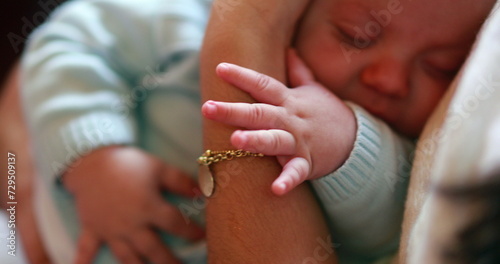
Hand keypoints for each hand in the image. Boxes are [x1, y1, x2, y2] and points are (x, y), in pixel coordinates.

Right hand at [63, 146, 203, 263]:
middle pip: (154, 249)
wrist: (90, 160)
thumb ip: (181, 181)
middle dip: (169, 262)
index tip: (203, 237)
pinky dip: (82, 261)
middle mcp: (131, 224)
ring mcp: (110, 230)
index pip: (176, 224)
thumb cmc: (128, 163)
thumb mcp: (158, 167)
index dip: (192, 232)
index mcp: (149, 207)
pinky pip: (86, 249)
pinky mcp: (92, 228)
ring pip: (127, 257)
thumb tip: (202, 191)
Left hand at [202, 49, 356, 195]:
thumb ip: (299, 71)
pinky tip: (276, 189)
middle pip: (260, 112)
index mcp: (288, 100)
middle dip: (234, 111)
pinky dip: (287, 180)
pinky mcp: (307, 163)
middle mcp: (290, 119)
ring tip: (235, 140)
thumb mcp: (314, 89)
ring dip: (256, 140)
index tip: (220, 68)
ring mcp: (299, 141)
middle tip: (208, 108)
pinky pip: (296, 172)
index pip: (263, 85)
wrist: (355, 139)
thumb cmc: (326, 112)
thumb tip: (289, 49)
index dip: (242, 76)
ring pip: (275, 140)